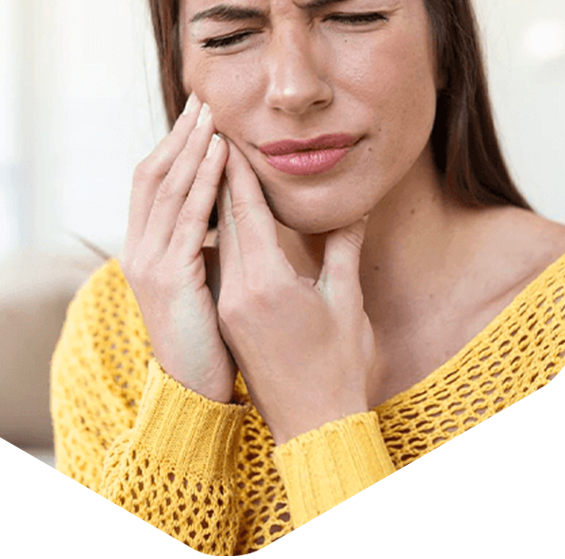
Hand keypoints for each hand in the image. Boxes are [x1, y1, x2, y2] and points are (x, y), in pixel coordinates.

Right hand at [120, 93, 234, 402]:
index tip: (196, 117)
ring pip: (168, 189)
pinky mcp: (169, 277)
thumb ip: (203, 243)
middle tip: (203, 100)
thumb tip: (222, 211)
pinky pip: (189, 217)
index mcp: (143, 247)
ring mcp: (148, 262)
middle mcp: (137, 249)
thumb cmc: (207, 335)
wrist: (195, 390)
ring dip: (191, 148)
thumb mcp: (199, 279)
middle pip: (154, 175)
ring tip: (211, 116)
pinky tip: (221, 155)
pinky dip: (204, 181)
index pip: (152, 182)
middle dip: (179, 135)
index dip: (172, 146)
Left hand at [216, 141, 375, 443]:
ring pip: (217, 242)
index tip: (228, 137)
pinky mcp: (228, 318)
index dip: (237, 173)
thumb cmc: (339, 367)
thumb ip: (344, 251)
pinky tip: (219, 217)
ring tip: (211, 166)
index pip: (247, 214)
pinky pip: (219, 264)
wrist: (313, 426)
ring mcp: (229, 306)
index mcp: (268, 283)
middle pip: (224, 222)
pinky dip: (219, 234)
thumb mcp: (346, 303)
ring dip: (214, 203)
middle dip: (219, 177)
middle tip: (212, 138)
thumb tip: (353, 209)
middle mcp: (239, 291)